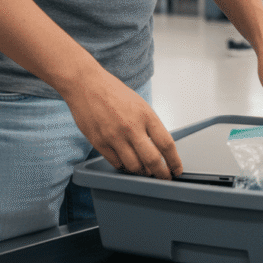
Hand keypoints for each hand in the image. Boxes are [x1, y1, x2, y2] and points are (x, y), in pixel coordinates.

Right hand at [63, 72, 180, 178]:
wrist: (86, 85)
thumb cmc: (114, 93)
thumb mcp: (140, 105)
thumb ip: (149, 125)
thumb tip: (158, 147)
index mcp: (146, 115)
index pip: (166, 144)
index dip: (174, 161)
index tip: (177, 169)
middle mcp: (131, 128)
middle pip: (152, 160)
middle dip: (161, 173)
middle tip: (164, 178)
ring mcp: (114, 137)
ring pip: (133, 166)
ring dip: (142, 172)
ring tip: (145, 171)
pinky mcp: (99, 143)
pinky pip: (116, 163)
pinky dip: (124, 167)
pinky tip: (127, 164)